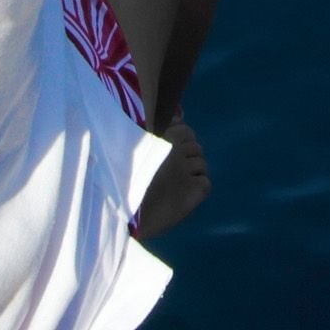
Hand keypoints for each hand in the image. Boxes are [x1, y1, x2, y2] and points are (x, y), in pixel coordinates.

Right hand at [132, 117, 210, 240]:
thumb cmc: (124, 183)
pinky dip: (198, 188)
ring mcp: (187, 170)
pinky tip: (184, 196)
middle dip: (189, 157)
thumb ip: (151, 134)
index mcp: (161, 138)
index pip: (185, 130)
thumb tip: (176, 117)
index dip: (182, 140)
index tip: (173, 152)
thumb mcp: (134, 150)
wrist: (126, 213)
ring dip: (192, 173)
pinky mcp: (194, 190)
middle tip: (175, 173)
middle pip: (196, 147)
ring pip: (201, 165)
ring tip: (178, 186)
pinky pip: (205, 183)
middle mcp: (177, 151)